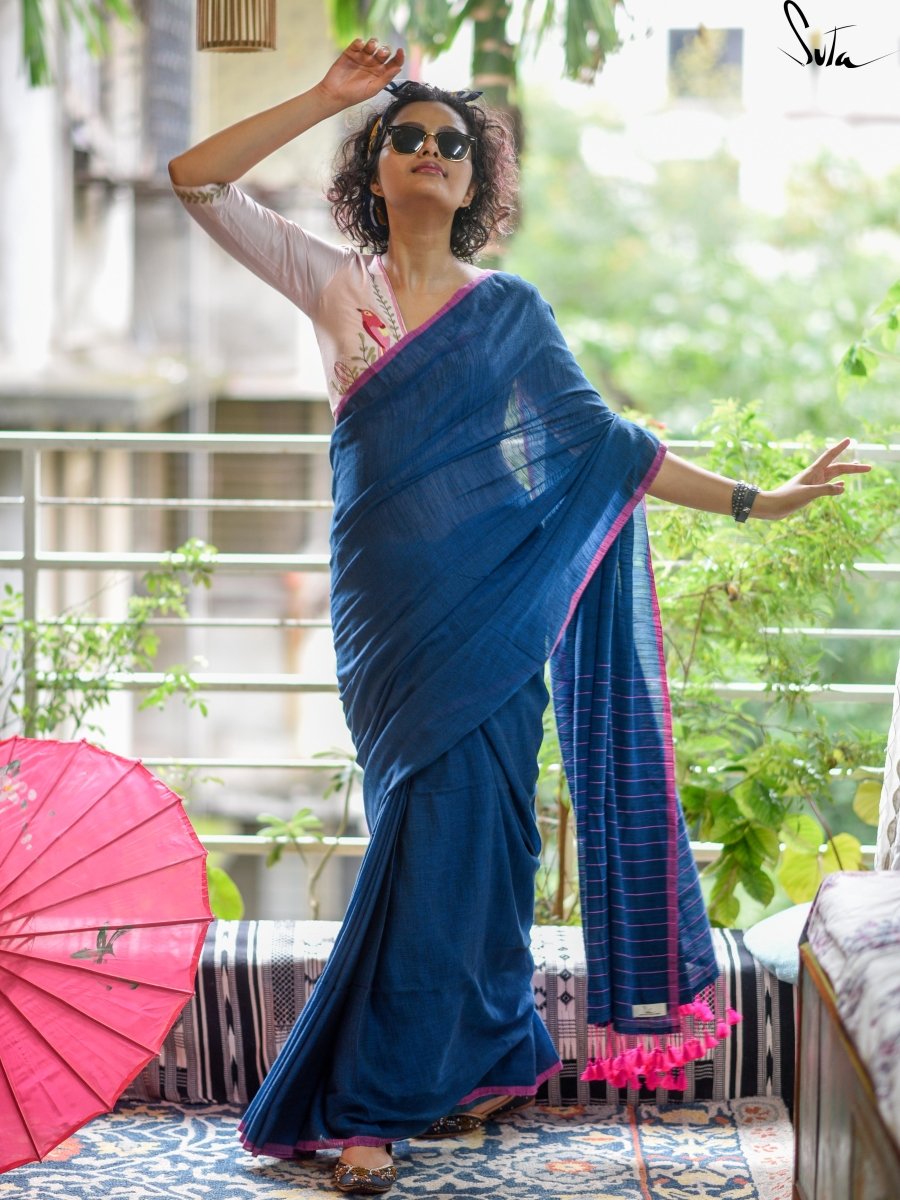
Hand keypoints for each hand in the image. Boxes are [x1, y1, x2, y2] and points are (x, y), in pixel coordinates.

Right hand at [317, 38, 404, 108]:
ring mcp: (362, 57)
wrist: (335, 94)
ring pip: (372, 45)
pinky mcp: (351, 52)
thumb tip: (399, 68)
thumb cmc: (354, 95)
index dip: (399, 57)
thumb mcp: (372, 89)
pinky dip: (360, 42)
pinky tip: (359, 46)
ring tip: (371, 47)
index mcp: (381, 73)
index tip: (401, 51)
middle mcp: (373, 64)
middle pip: (384, 51)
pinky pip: (358, 43)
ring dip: (374, 43)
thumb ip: (386, 78)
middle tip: (381, 54)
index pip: (393, 63)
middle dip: (384, 50)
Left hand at [756, 438, 870, 519]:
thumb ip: (825, 490)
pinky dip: (837, 485)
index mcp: (813, 471)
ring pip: (834, 476)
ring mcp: (813, 483)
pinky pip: (828, 486)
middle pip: (838, 468)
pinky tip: (843, 487)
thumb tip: (843, 488)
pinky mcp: (810, 492)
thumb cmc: (787, 498)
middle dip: (854, 467)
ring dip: (847, 473)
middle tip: (869, 467)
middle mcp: (814, 475)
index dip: (840, 447)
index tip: (849, 439)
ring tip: (859, 469)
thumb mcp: (808, 494)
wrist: (772, 507)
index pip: (830, 456)